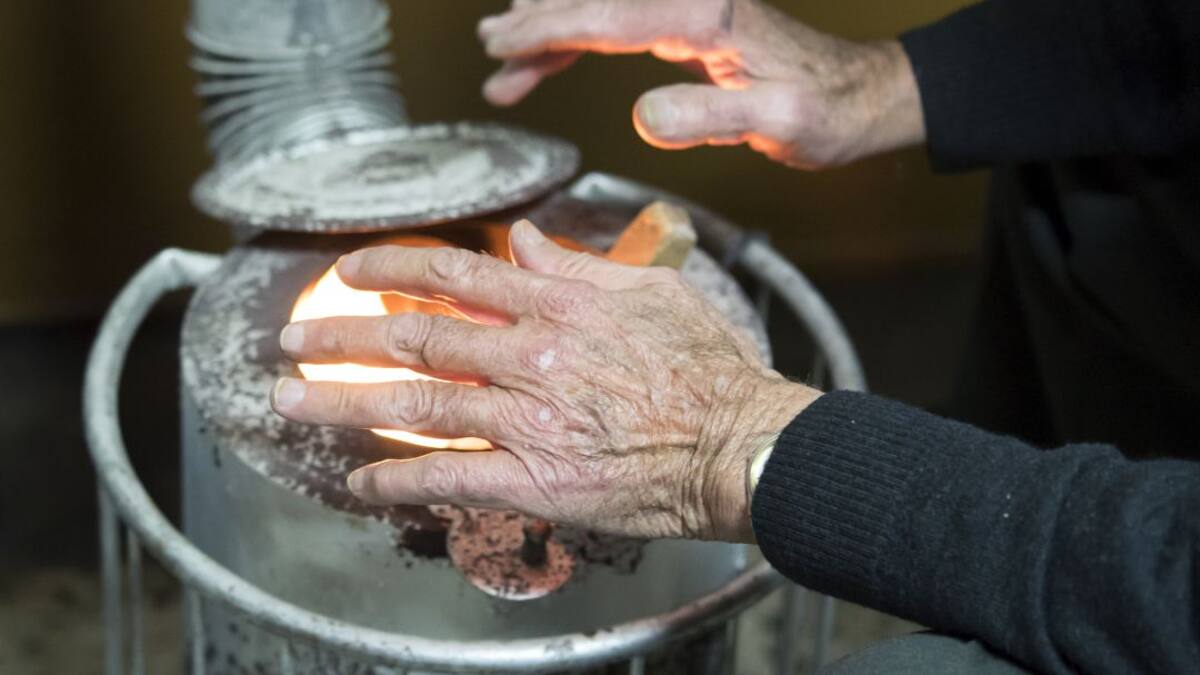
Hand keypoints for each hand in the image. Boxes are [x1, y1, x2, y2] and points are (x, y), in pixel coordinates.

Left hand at [270, 220, 819, 541]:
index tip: (348, 272)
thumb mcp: (648, 292)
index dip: (389, 268)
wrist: (737, 443)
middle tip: (292, 341)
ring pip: (414, 405)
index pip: (453, 274)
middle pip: (414, 338)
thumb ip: (578, 267)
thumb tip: (526, 243)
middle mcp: (529, 357)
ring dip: (342, 403)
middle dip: (340, 337)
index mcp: (556, 306)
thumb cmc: (704, 369)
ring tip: (291, 402)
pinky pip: (448, 477)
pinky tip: (361, 480)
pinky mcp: (534, 480)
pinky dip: (396, 479)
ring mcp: (525, 421)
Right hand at [478, 0, 924, 167]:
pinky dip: (577, 40)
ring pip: (599, 6)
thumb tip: (644, 116)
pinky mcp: (689, 21)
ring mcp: (688, 5)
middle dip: (534, 21)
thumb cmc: (825, 110)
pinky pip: (617, 22)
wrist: (859, 95)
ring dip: (548, 27)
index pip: (606, 17)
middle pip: (593, 0)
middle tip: (488, 46)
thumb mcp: (778, 123)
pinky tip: (547, 62)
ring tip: (502, 57)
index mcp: (704, 16)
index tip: (501, 45)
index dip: (547, 31)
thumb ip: (713, 117)